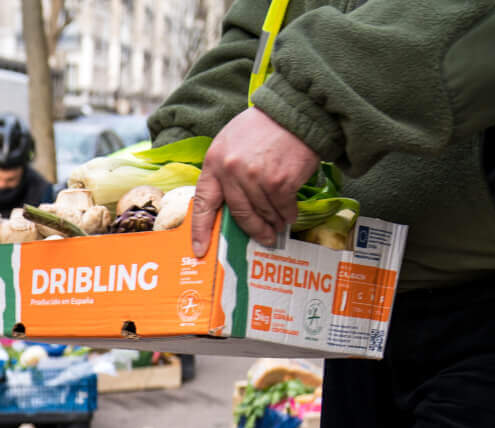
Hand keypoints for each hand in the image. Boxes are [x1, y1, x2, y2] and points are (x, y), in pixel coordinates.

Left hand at [189, 107, 320, 255]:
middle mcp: (232, 172)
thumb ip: (223, 172)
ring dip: (272, 224)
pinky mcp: (279, 181)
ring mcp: (256, 178)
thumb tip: (225, 204)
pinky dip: (287, 215)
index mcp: (214, 163)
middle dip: (252, 230)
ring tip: (278, 228)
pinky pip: (282, 208)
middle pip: (238, 214)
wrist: (294, 110)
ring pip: (262, 213)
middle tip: (262, 239)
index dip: (200, 229)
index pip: (203, 203)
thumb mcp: (230, 144)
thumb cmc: (261, 127)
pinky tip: (290, 216)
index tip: (201, 250)